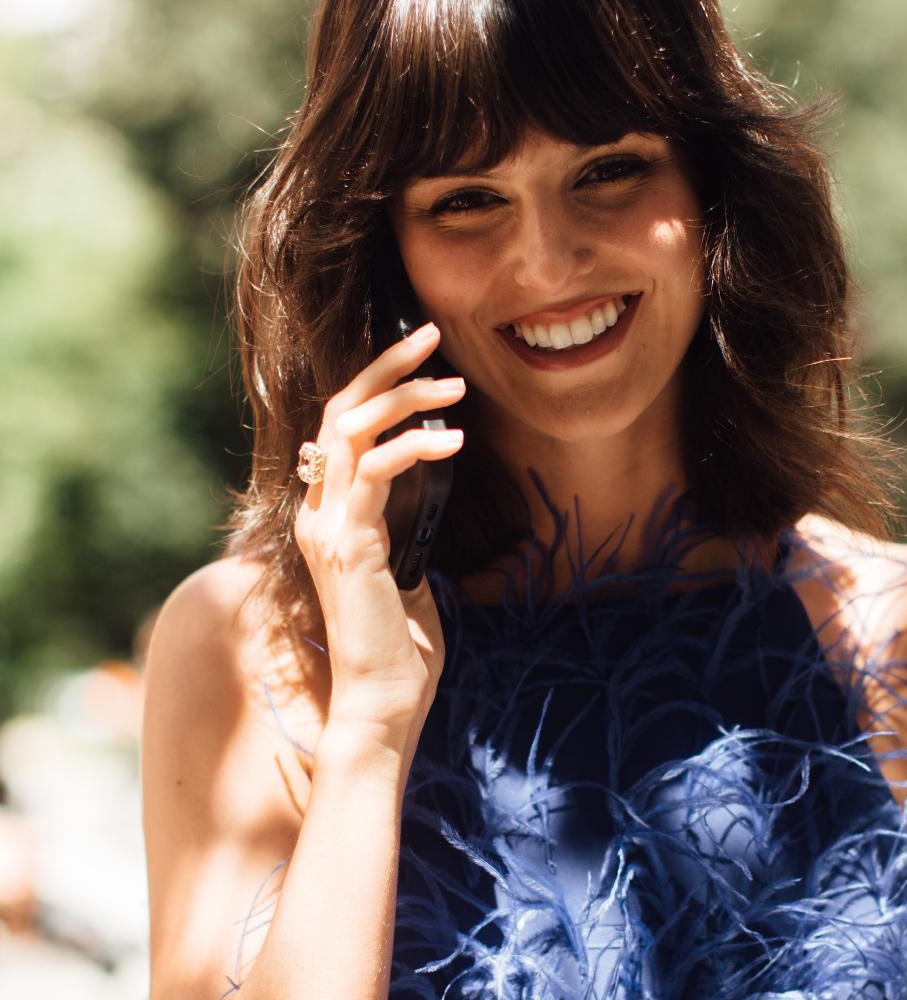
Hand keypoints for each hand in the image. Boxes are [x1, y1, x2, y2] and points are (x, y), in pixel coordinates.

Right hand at [293, 322, 464, 749]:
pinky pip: (373, 469)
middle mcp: (318, 512)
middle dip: (385, 365)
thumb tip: (427, 499)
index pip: (343, 427)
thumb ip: (404, 531)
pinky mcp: (347, 544)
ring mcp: (327, 527)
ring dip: (404, 395)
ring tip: (455, 383)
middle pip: (340, 409)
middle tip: (432, 334)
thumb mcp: (405, 572)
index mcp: (330, 516)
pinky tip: (453, 441)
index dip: (378, 384)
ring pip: (351, 427)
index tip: (425, 359)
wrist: (382, 706)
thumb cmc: (399, 649)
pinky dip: (413, 445)